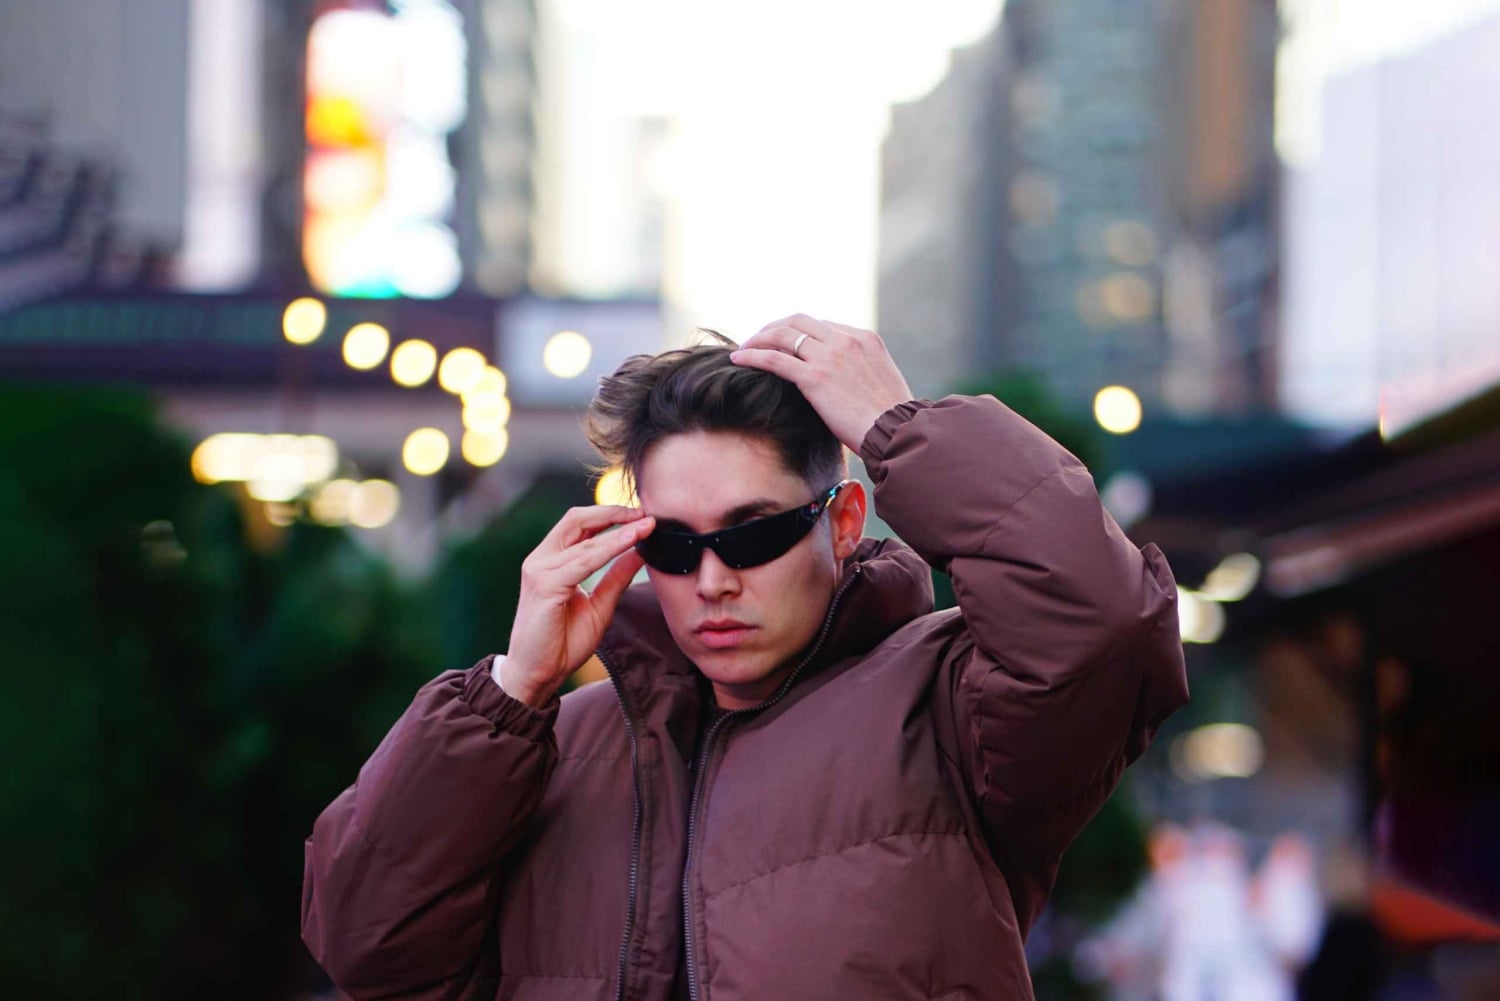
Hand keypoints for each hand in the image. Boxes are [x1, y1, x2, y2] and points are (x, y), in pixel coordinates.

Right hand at [502, 505, 654, 707]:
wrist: (538, 674)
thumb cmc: (562, 642)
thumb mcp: (599, 606)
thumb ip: (616, 578)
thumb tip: (640, 553)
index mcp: (551, 561)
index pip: (580, 523)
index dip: (611, 514)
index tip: (643, 515)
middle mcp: (541, 560)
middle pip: (577, 518)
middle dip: (613, 512)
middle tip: (645, 513)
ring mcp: (540, 571)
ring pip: (584, 540)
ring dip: (619, 531)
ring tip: (646, 526)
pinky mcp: (545, 586)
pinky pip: (582, 562)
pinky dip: (609, 549)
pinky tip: (630, 544)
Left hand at [730, 315, 913, 450]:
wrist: (897, 433)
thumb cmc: (893, 421)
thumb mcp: (883, 384)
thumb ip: (863, 373)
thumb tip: (846, 386)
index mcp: (865, 339)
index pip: (822, 325)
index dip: (799, 332)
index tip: (784, 343)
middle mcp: (846, 340)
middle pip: (798, 321)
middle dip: (774, 327)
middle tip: (757, 340)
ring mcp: (830, 356)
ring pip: (782, 334)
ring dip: (758, 338)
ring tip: (743, 349)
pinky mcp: (814, 377)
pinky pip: (774, 359)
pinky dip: (752, 355)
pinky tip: (737, 359)